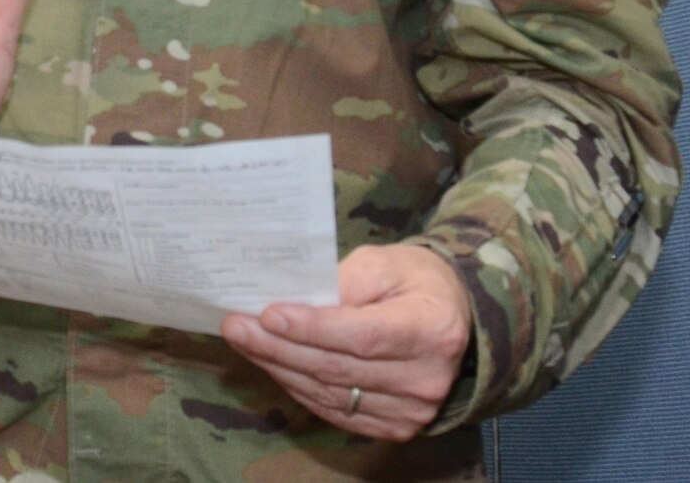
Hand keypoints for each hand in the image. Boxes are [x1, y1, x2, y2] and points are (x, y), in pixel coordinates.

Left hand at [222, 244, 472, 441]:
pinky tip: (274, 364)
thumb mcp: (387, 263)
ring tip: (246, 341)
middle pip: (339, 369)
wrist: (452, 318)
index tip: (268, 314)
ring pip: (330, 393)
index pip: (363, 336)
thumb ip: (345, 283)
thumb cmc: (417, 281)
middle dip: (280, 347)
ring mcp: (411, 411)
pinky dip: (299, 387)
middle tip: (237, 326)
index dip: (312, 329)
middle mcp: (426, 378)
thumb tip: (294, 304)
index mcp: (433, 330)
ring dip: (281, 367)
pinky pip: (334, 410)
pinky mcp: (394, 427)